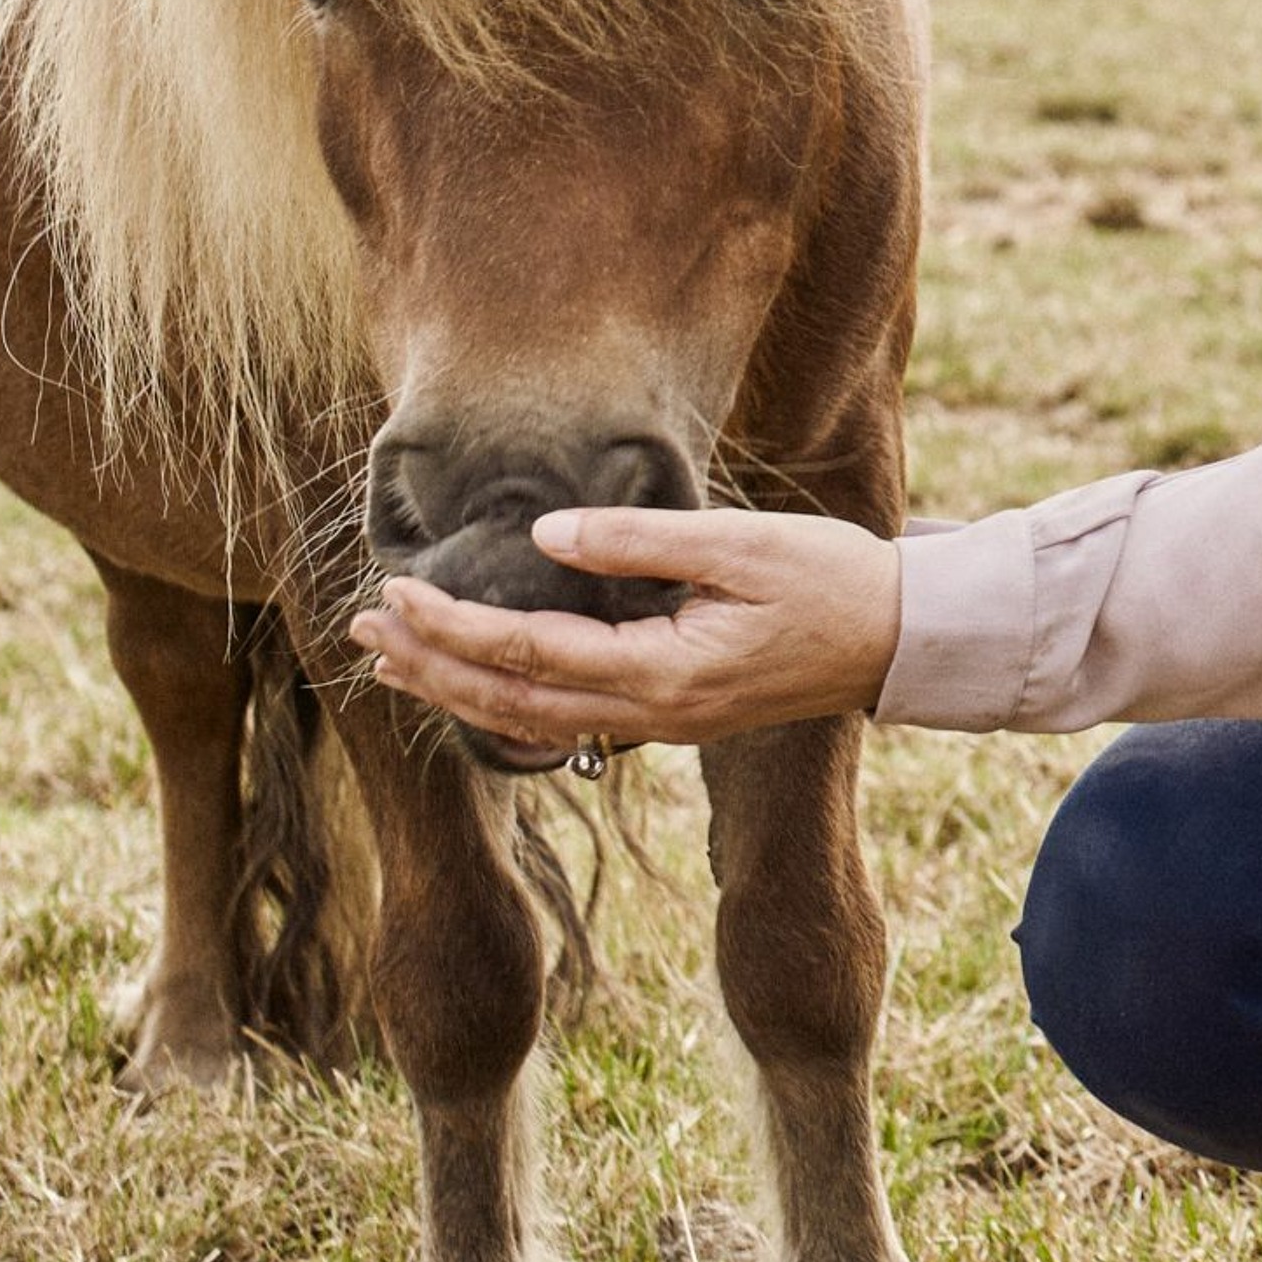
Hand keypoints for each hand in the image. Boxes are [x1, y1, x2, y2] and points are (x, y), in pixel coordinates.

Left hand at [348, 507, 903, 753]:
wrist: (902, 638)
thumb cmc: (832, 579)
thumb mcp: (742, 543)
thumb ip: (641, 540)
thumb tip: (543, 537)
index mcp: (663, 673)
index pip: (528, 654)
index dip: (452, 625)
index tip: (395, 590)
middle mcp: (652, 715)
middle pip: (511, 705)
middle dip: (429, 668)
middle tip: (360, 634)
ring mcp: (662, 723)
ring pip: (532, 724)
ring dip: (455, 692)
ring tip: (392, 665)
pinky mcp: (672, 714)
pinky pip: (566, 722)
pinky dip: (505, 704)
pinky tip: (477, 686)